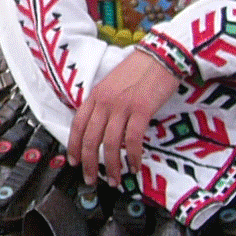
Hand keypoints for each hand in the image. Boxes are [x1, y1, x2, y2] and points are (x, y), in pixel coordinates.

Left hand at [68, 47, 180, 187]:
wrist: (161, 56)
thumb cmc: (139, 70)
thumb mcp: (112, 85)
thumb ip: (104, 104)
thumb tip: (100, 128)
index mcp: (96, 95)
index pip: (77, 124)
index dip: (73, 146)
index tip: (74, 162)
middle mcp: (105, 102)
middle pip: (90, 138)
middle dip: (89, 163)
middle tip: (91, 179)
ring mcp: (122, 106)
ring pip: (110, 143)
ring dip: (111, 166)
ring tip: (115, 179)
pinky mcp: (141, 110)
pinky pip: (133, 140)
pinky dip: (133, 156)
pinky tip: (135, 166)